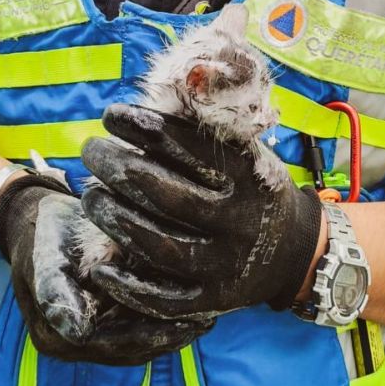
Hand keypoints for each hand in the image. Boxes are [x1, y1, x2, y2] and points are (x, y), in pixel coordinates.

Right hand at [0, 175, 213, 364]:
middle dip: (171, 336)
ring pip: (138, 342)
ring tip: (208, 316)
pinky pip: (135, 325)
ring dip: (171, 330)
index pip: (116, 346)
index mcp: (58, 336)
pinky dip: (161, 317)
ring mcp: (87, 334)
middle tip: (209, 321)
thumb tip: (79, 332)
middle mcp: (73, 344)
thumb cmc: (42, 232)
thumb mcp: (47, 256)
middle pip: (131, 349)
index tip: (188, 324)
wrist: (33, 217)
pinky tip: (191, 304)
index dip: (155, 336)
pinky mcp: (100, 317)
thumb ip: (59, 292)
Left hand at [80, 105, 322, 319]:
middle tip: (91, 151)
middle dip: (118, 169)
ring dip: (115, 219)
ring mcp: (225, 265)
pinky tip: (100, 267)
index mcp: (247, 177)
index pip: (188, 147)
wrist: (294, 251)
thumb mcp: (247, 152)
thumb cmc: (253, 188)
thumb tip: (164, 84)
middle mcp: (238, 221)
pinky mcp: (213, 301)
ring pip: (159, 245)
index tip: (111, 115)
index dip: (143, 128)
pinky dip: (129, 287)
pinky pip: (164, 300)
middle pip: (165, 195)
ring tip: (90, 195)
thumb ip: (209, 128)